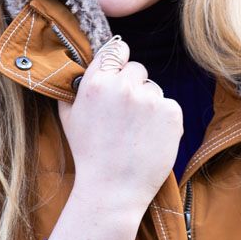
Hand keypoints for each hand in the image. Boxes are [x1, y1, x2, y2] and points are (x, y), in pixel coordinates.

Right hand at [57, 36, 182, 214]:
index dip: (119, 60)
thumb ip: (75, 86)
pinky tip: (150, 138)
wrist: (113, 189)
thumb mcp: (69, 116)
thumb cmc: (89, 154)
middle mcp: (123, 86)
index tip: (119, 72)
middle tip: (125, 115)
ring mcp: (150, 99)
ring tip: (135, 132)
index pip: (116, 49)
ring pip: (154, 88)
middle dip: (133, 86)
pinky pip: (169, 105)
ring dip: (148, 104)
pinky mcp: (171, 113)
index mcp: (96, 83)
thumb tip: (81, 64)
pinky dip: (163, 119)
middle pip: (137, 68)